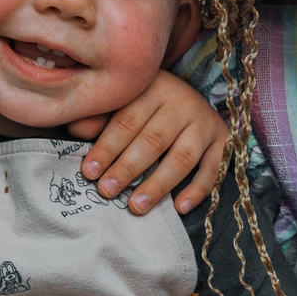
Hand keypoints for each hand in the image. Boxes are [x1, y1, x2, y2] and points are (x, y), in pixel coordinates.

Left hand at [66, 69, 229, 215]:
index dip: (106, 147)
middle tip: (107, 191)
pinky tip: (179, 207)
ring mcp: (204, 122)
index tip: (89, 172)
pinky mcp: (222, 140)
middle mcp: (182, 101)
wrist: (189, 96)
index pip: (126, 120)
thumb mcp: (123, 102)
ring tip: (136, 206)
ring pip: (182, 157)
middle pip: (152, 140)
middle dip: (127, 168)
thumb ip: (99, 116)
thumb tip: (75, 130)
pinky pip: (213, 169)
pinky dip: (198, 190)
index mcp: (153, 88)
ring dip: (158, 184)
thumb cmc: (145, 104)